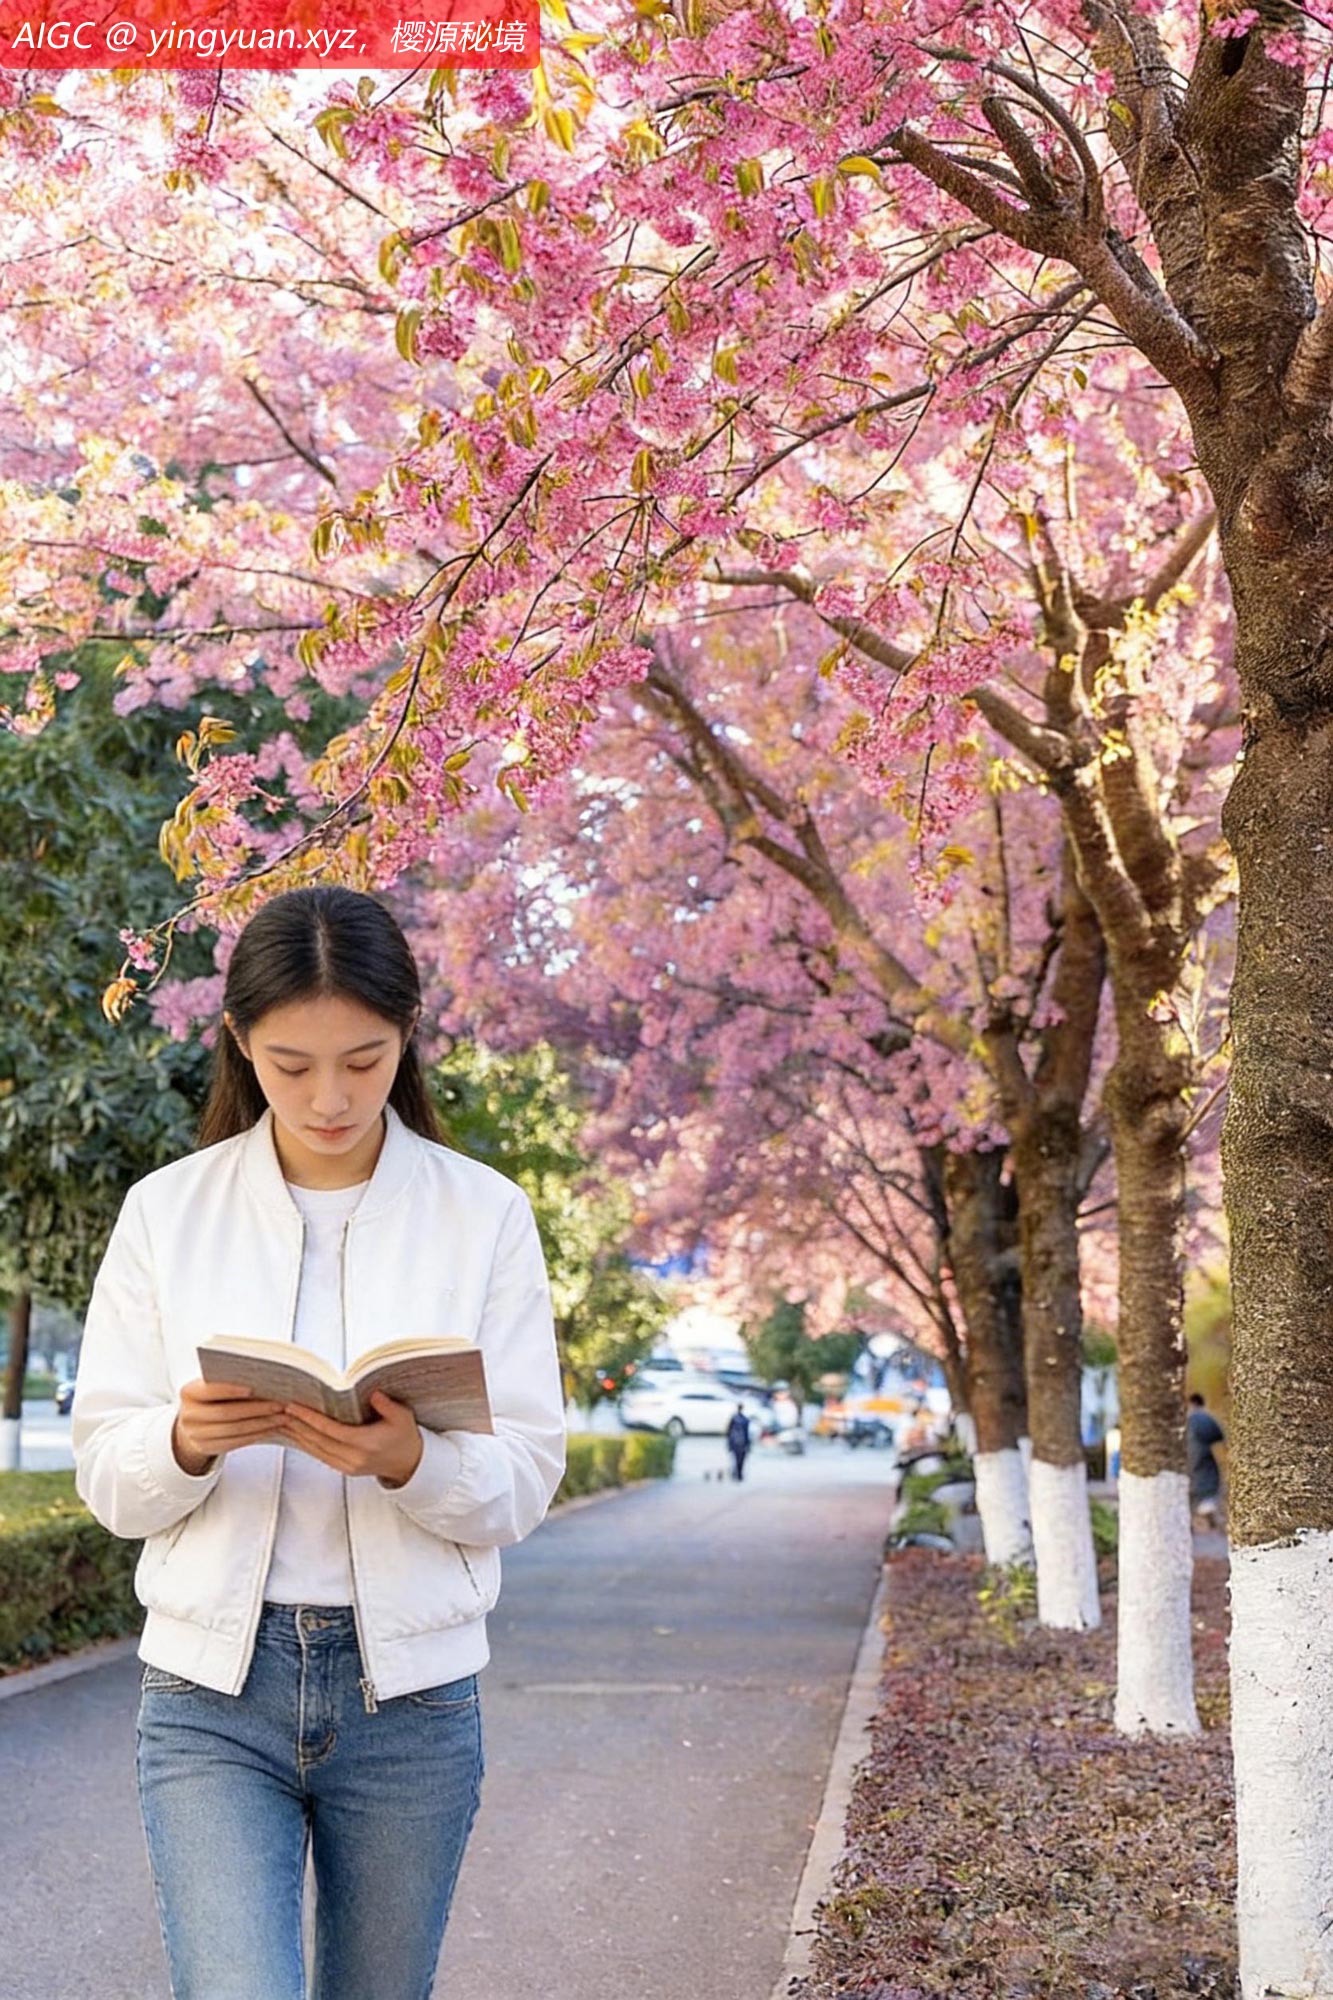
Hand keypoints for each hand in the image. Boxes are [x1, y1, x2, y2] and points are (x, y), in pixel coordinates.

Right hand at [173, 1379, 286, 1474]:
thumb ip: (228, 1380)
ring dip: (262, 1424)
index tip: (254, 1388)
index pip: (210, 1391)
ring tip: (282, 1416)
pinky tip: (272, 1428)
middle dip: (256, 1409)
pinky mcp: (207, 1448)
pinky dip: (256, 1434)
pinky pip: (236, 1442)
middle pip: (226, 1413)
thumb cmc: (210, 1396)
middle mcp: (189, 1416)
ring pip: (234, 1430)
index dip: (231, 1390)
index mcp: (188, 1393)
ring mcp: (196, 1435)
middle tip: (281, 1404)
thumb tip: (264, 1377)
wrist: (193, 1421)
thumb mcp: (212, 1385)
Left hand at [277, 1390, 423, 1488]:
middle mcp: (353, 1458)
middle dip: (297, 1424)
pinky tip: (297, 1434)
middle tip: (280, 1409)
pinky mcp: (344, 1469)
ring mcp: (347, 1466)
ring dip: (297, 1435)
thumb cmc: (405, 1437)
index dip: (309, 1418)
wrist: (409, 1463)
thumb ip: (387, 1405)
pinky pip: (320, 1455)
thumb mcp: (402, 1417)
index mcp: (366, 1444)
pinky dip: (306, 1444)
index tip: (293, 1407)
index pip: (330, 1430)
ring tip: (282, 1420)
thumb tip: (373, 1393)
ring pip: (315, 1450)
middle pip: (317, 1440)